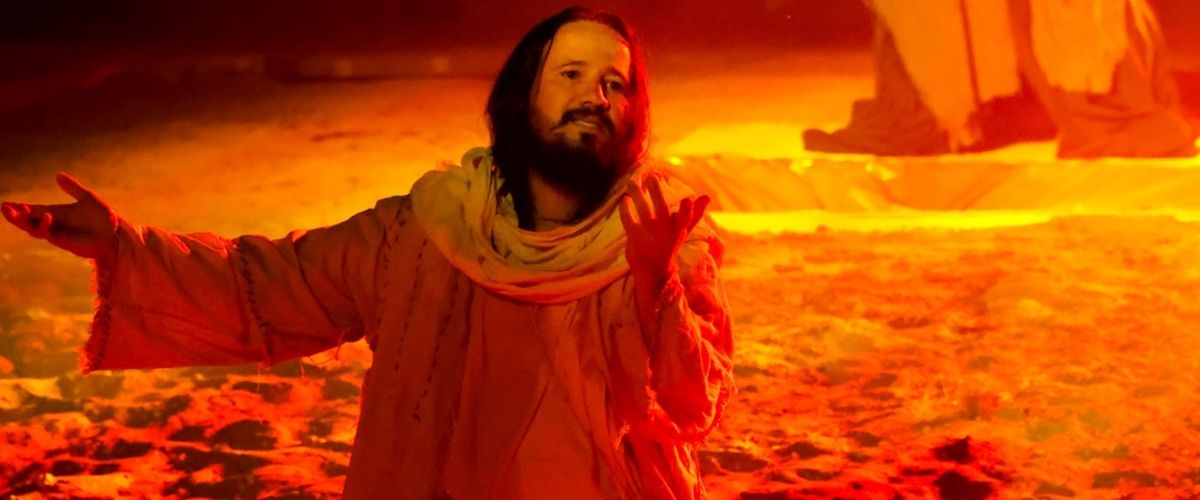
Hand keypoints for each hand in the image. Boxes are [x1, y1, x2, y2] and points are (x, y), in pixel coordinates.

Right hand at [2, 172, 118, 263]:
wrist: (115, 233)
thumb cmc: (102, 217)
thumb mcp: (87, 198)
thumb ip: (72, 188)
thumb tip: (58, 175)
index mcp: (56, 213)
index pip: (32, 210)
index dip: (18, 208)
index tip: (5, 204)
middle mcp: (53, 224)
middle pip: (27, 221)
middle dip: (14, 216)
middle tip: (5, 208)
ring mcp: (57, 233)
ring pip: (33, 229)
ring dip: (23, 221)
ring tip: (17, 211)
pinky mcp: (64, 241)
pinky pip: (49, 234)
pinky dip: (44, 226)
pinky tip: (46, 216)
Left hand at [618, 175, 709, 289]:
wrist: (653, 271)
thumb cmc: (669, 246)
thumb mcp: (683, 231)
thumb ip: (694, 214)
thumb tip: (707, 196)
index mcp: (678, 229)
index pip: (686, 219)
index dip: (687, 210)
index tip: (688, 200)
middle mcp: (665, 232)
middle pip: (661, 208)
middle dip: (656, 192)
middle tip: (652, 177)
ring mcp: (649, 235)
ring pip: (642, 209)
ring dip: (637, 193)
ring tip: (632, 181)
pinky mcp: (635, 238)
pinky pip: (628, 220)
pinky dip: (625, 209)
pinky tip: (625, 200)